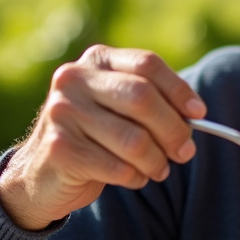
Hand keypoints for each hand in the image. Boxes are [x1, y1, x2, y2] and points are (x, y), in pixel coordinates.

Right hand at [0, 45, 206, 229]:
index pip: (147, 64)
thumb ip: (151, 103)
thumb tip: (195, 117)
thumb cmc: (94, 138)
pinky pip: (118, 167)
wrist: (41, 174)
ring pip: (134, 140)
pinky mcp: (60, 149)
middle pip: (142, 98)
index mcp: (96, 61)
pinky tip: (133, 178)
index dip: (178, 90)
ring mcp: (63, 112)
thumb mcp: (119, 109)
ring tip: (158, 169)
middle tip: (185, 152)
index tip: (199, 113)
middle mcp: (75, 79)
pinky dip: (135, 178)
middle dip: (173, 130)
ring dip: (156, 161)